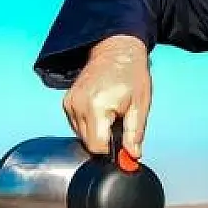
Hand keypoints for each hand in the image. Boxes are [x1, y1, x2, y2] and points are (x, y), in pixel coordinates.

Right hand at [62, 34, 151, 159]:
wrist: (116, 51)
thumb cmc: (131, 74)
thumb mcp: (140, 105)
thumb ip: (134, 134)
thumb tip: (132, 156)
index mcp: (97, 107)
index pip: (97, 147)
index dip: (111, 151)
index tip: (122, 145)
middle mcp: (78, 106)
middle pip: (88, 143)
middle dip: (105, 141)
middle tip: (119, 123)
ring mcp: (70, 104)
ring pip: (82, 136)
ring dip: (97, 133)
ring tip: (111, 115)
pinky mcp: (66, 103)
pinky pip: (77, 125)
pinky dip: (89, 125)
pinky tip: (101, 112)